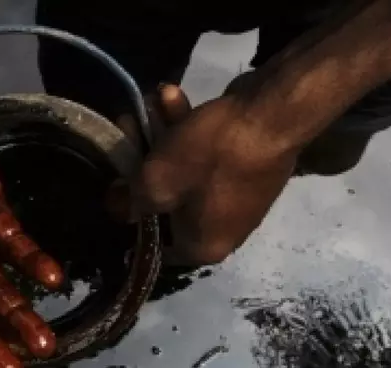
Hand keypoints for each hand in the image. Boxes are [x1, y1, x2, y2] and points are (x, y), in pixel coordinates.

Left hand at [121, 84, 301, 266]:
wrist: (275, 112)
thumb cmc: (212, 157)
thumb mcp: (156, 180)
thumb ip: (130, 200)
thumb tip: (118, 208)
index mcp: (203, 247)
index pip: (156, 247)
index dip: (131, 218)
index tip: (115, 190)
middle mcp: (224, 230)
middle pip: (167, 201)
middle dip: (144, 161)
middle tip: (128, 129)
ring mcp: (238, 197)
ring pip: (185, 170)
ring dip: (163, 135)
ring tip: (149, 104)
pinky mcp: (247, 166)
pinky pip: (207, 154)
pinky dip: (188, 128)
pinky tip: (173, 96)